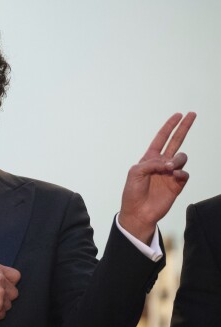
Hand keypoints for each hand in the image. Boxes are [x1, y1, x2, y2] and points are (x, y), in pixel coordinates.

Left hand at [119, 112, 195, 243]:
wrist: (139, 211)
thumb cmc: (133, 192)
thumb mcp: (135, 172)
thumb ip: (150, 163)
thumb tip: (168, 164)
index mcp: (150, 158)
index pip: (161, 138)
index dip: (169, 126)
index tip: (178, 115)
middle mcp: (162, 163)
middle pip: (176, 141)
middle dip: (183, 128)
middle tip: (192, 115)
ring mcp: (171, 173)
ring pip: (181, 157)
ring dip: (176, 159)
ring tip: (168, 168)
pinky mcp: (177, 184)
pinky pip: (184, 173)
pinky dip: (180, 172)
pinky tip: (173, 175)